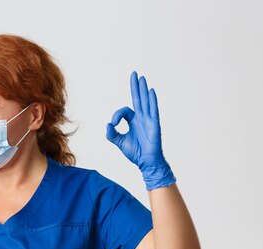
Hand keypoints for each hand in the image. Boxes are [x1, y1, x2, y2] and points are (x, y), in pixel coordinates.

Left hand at [106, 70, 175, 189]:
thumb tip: (107, 125)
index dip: (117, 115)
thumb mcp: (119, 142)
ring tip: (141, 78)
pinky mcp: (154, 124)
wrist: (145, 161)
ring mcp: (148, 120)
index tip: (113, 124)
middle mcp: (141, 118)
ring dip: (143, 90)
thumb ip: (112, 134)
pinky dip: (152, 101)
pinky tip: (150, 91)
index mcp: (133, 121)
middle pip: (138, 99)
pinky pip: (153, 110)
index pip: (124, 111)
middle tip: (134, 74)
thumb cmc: (135, 152)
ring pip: (145, 101)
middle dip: (135, 87)